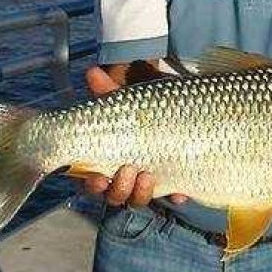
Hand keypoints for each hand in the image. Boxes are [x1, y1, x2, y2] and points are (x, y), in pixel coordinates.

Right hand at [80, 65, 187, 205]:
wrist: (173, 108)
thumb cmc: (138, 108)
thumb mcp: (125, 100)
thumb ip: (108, 91)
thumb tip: (92, 72)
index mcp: (104, 162)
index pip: (92, 182)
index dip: (93, 184)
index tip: (97, 176)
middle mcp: (122, 178)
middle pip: (115, 196)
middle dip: (119, 189)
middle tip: (128, 170)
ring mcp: (146, 182)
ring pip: (138, 199)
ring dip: (141, 193)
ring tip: (147, 175)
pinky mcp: (170, 182)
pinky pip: (171, 196)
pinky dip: (175, 195)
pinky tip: (180, 193)